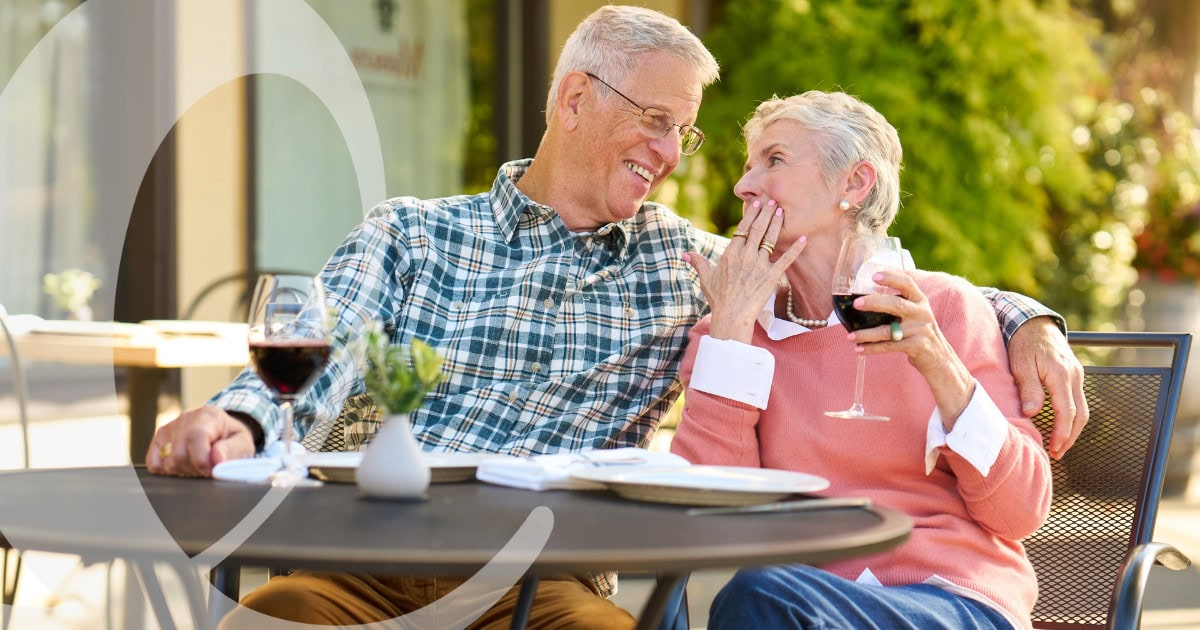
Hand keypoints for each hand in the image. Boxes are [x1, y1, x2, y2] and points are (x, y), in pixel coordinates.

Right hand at [145, 405, 256, 476]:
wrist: (223, 431)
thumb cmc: (233, 438)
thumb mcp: (243, 443)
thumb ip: (233, 450)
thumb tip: (216, 458)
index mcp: (208, 415)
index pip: (195, 436)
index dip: (201, 460)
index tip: (211, 471)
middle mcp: (186, 418)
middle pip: (179, 454)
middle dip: (195, 469)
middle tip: (209, 469)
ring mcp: (170, 428)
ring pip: (167, 462)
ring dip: (184, 472)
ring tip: (198, 466)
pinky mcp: (159, 439)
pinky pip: (154, 462)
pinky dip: (167, 470)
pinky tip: (182, 468)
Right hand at [683, 199, 806, 341]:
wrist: (732, 316)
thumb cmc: (718, 298)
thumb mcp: (706, 278)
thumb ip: (698, 262)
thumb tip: (685, 255)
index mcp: (731, 253)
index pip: (743, 228)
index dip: (751, 215)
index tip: (757, 204)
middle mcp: (747, 256)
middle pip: (758, 229)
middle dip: (766, 213)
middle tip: (773, 201)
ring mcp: (760, 265)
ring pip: (771, 239)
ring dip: (777, 224)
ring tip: (782, 211)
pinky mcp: (772, 276)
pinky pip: (786, 260)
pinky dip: (796, 249)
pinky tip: (804, 239)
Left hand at [854, 269, 974, 427]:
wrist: (940, 359)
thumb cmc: (919, 332)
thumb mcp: (915, 313)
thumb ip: (898, 304)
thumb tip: (864, 298)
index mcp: (920, 300)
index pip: (907, 283)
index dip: (891, 277)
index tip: (874, 275)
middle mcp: (922, 313)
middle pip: (896, 304)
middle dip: (874, 302)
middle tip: (856, 304)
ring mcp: (920, 330)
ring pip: (888, 330)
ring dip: (866, 334)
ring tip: (850, 336)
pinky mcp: (916, 346)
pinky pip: (889, 346)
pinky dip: (872, 348)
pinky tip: (859, 350)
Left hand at [1008, 317, 1087, 458]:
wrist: (1034, 323)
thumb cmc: (1024, 344)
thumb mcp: (1020, 365)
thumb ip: (1028, 388)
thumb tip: (1032, 413)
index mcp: (1061, 374)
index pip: (1067, 411)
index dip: (1062, 432)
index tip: (1054, 448)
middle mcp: (1074, 376)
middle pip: (1080, 414)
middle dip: (1070, 436)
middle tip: (1057, 453)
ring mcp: (1077, 375)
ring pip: (1083, 409)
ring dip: (1073, 429)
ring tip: (1060, 445)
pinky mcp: (1074, 375)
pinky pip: (1078, 401)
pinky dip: (1073, 417)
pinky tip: (1062, 427)